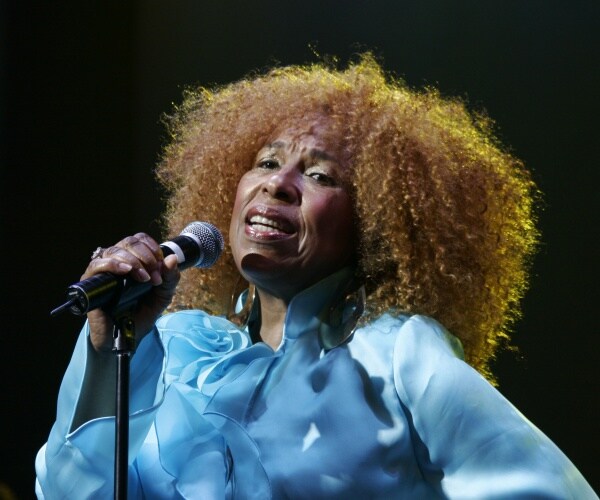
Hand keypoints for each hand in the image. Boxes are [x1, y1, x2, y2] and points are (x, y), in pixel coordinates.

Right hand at [82, 233, 179, 352]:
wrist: (128, 336)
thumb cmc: (143, 313)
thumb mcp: (163, 295)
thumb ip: (170, 278)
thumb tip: (171, 258)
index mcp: (134, 260)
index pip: (139, 240)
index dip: (152, 247)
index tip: (161, 265)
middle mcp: (117, 261)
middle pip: (128, 242)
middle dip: (146, 256)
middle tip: (154, 276)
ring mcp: (103, 271)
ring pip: (114, 250)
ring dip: (134, 260)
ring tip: (144, 278)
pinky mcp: (91, 283)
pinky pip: (97, 264)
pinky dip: (113, 264)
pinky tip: (126, 270)